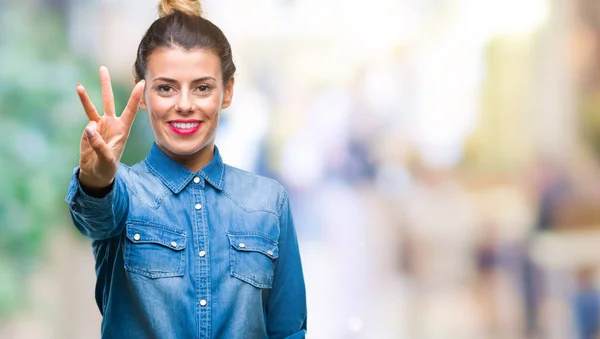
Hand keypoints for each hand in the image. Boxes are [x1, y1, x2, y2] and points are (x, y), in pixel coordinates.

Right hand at [77, 66, 144, 188]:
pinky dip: (85, 110)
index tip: (141, 83)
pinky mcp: (90, 129)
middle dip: (107, 84)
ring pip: (96, 105)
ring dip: (90, 93)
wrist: (97, 173)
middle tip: (104, 68)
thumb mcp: (106, 159)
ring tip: (85, 81)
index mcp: (122, 129)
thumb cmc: (107, 167)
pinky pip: (86, 116)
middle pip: (110, 100)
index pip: (130, 110)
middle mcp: (112, 123)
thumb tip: (90, 129)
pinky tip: (83, 100)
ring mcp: (100, 125)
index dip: (135, 97)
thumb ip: (99, 145)